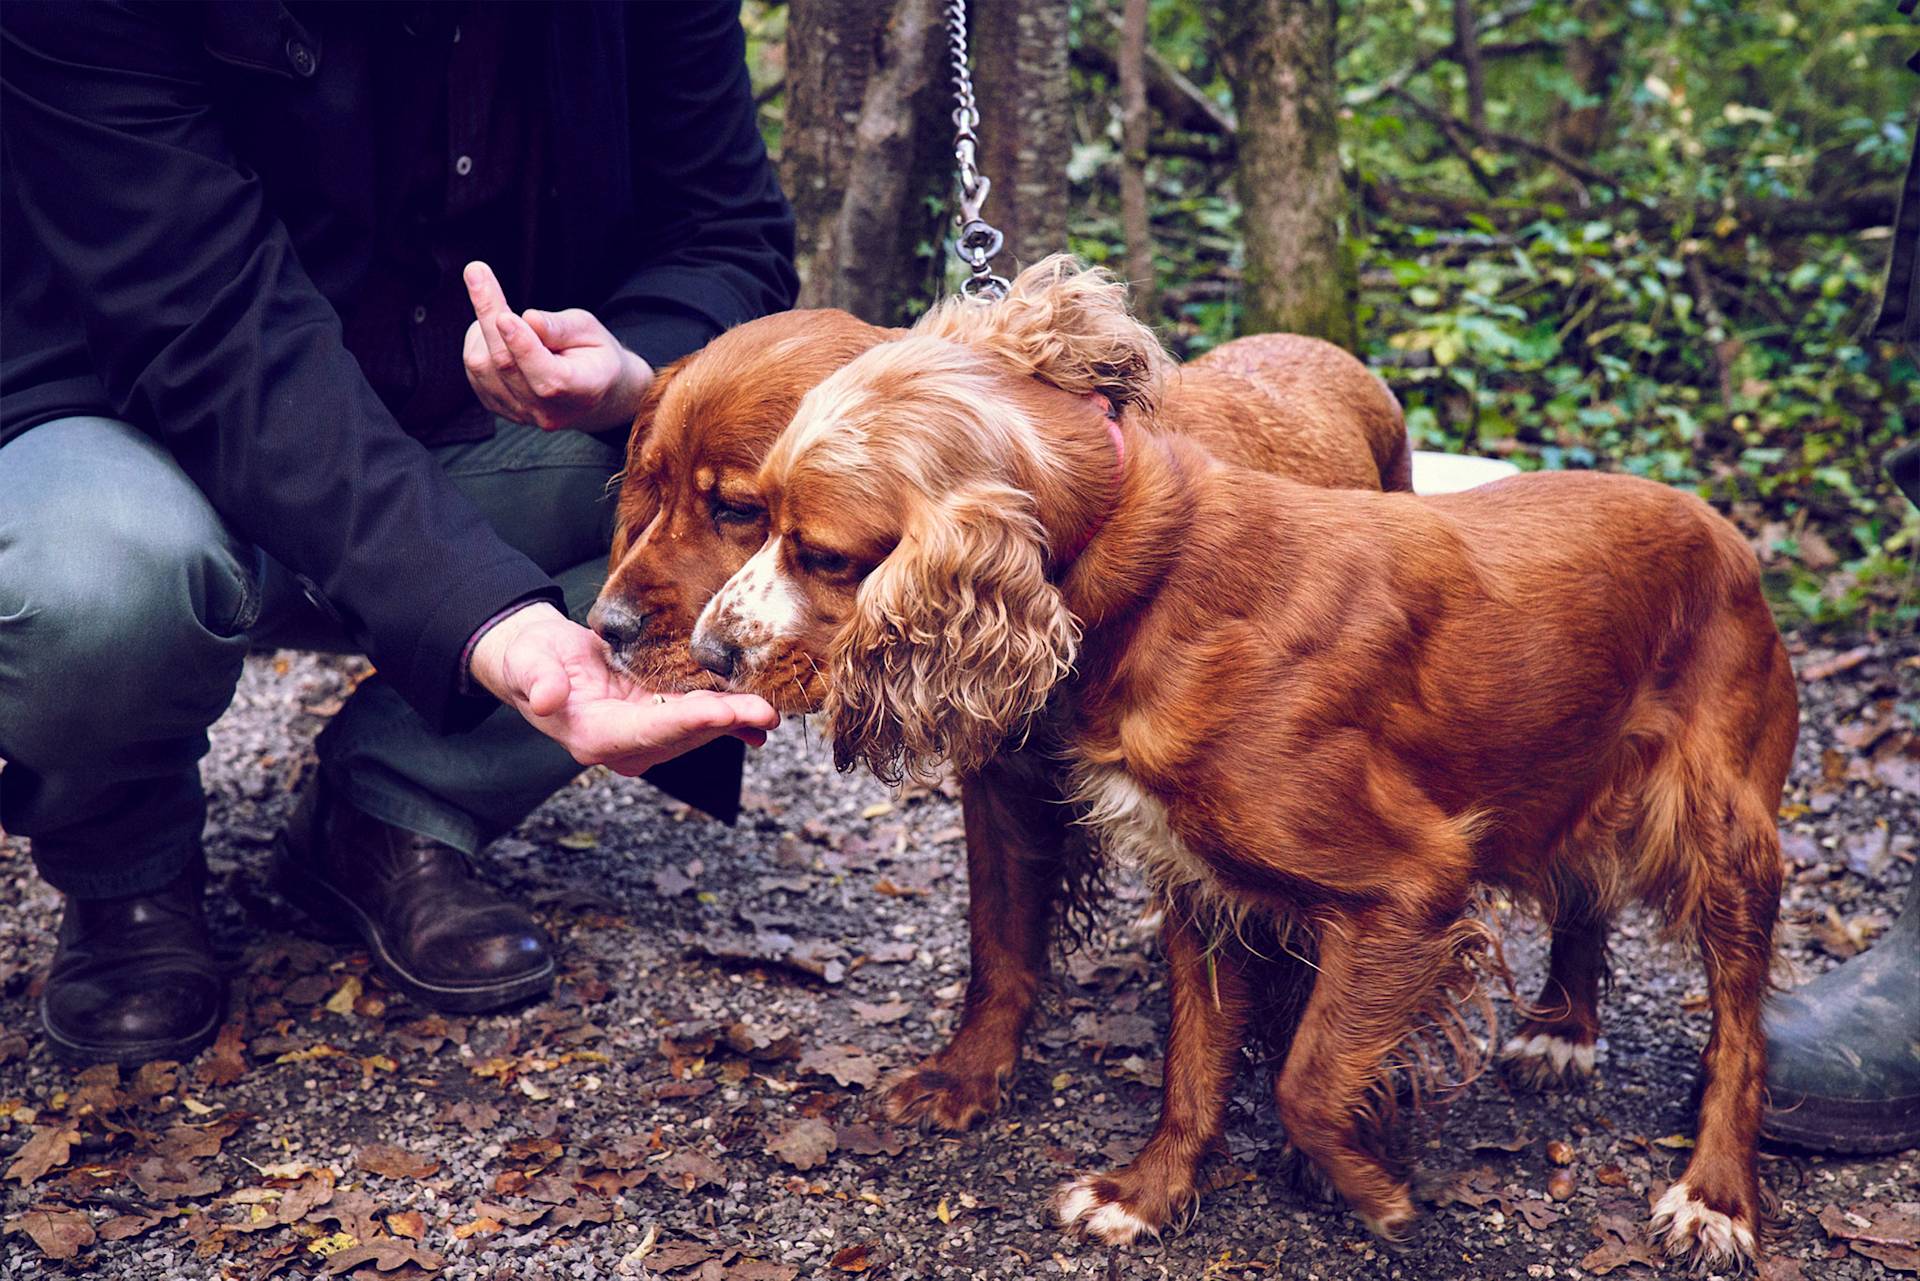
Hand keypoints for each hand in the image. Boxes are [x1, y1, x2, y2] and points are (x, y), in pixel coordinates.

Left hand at [462, 261, 653, 431]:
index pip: (547, 377)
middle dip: (489, 315)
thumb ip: (561, 328)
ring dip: (485, 329)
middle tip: (477, 272)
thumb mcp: (591, 331)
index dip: (523, 346)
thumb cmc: (594, 354)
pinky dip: (479, 343)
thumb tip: (528, 320)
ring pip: (482, 367)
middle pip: (506, 365)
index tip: (505, 315)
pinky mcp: (499, 407)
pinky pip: (474, 371)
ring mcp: (521, 414)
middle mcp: (548, 411)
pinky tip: (499, 335)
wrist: (594, 390)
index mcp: (582, 392)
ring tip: (507, 316)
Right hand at [470, 603, 778, 774]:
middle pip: (684, 734)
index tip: (722, 712)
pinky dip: (732, 722)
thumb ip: (538, 681)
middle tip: (765, 711)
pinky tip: (761, 724)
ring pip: (698, 729)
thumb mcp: (527, 663)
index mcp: (594, 737)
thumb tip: (548, 700)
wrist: (539, 659)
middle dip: (726, 723)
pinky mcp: (659, 718)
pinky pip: (700, 722)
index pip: (649, 731)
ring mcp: (646, 735)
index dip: (687, 722)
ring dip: (736, 721)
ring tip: (772, 709)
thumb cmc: (531, 659)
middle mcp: (626, 745)